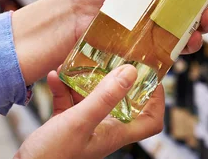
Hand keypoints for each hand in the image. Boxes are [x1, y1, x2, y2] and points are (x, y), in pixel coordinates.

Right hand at [15, 66, 162, 158]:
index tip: (150, 76)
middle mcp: (103, 130)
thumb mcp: (80, 121)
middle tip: (114, 58)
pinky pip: (69, 102)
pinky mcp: (64, 126)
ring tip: (77, 63)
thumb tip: (131, 72)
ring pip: (92, 98)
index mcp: (114, 133)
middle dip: (117, 79)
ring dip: (84, 80)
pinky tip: (54, 76)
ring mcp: (84, 128)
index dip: (156, 100)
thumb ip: (105, 97)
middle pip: (122, 102)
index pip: (150, 121)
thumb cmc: (51, 158)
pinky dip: (63, 88)